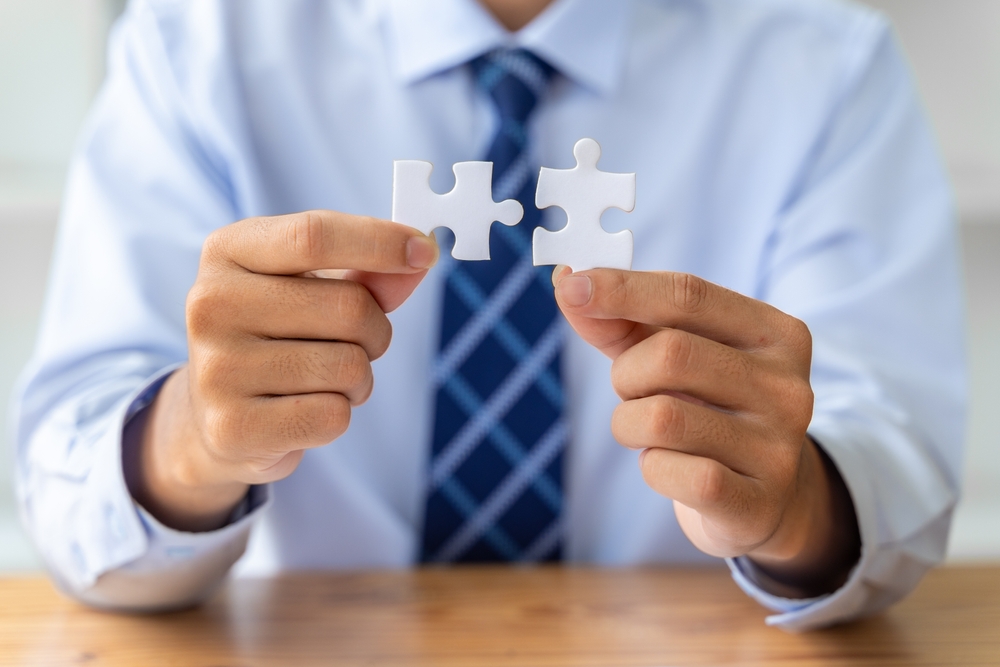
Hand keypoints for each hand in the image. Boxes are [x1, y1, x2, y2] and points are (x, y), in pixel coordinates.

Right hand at [124, 211, 438, 531]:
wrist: (216, 415)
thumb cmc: (277, 336)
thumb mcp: (314, 288)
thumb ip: (368, 272)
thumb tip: (420, 257)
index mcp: (227, 252)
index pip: (314, 235)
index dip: (380, 242)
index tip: (424, 251)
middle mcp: (210, 304)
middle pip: (349, 307)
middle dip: (376, 329)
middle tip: (357, 342)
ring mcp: (216, 368)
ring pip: (349, 366)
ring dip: (358, 378)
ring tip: (323, 379)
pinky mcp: (233, 427)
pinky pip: (333, 416)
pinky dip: (338, 415)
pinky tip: (305, 409)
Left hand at [552, 267, 859, 595]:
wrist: (766, 499)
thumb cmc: (708, 409)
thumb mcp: (671, 357)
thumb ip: (622, 321)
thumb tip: (567, 282)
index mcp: (776, 333)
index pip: (688, 295)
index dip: (623, 289)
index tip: (572, 286)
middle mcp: (788, 386)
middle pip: (670, 354)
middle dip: (626, 373)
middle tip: (631, 391)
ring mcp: (778, 447)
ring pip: (662, 417)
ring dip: (629, 424)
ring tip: (647, 433)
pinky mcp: (756, 502)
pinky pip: (670, 472)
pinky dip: (650, 468)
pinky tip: (669, 468)